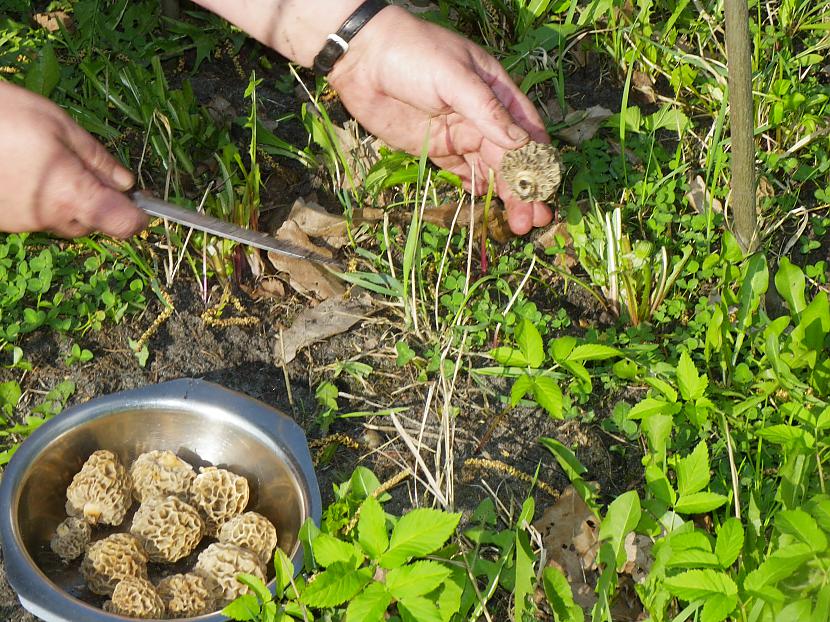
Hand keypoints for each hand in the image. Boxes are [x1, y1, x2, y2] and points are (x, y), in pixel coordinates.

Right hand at [0, 81, 146, 237]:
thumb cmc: (2, 115)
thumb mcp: (58, 124)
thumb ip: (96, 158)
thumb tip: (126, 182)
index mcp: (72, 195)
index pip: (123, 225)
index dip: (138, 216)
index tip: (141, 202)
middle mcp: (49, 217)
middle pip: (93, 223)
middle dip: (97, 200)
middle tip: (84, 165)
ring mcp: (21, 224)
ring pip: (62, 219)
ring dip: (67, 198)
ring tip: (45, 160)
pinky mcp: (2, 222)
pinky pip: (34, 216)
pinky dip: (38, 198)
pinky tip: (23, 169)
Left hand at [328, 6, 551, 234]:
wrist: (363, 59)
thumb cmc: (413, 54)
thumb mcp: (454, 77)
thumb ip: (486, 110)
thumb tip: (520, 142)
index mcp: (495, 91)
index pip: (526, 129)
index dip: (538, 159)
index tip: (546, 187)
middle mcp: (481, 116)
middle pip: (510, 157)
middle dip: (523, 188)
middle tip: (535, 218)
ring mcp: (458, 133)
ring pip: (489, 169)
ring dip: (504, 195)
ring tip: (518, 224)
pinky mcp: (435, 148)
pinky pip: (462, 172)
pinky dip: (475, 189)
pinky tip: (486, 206)